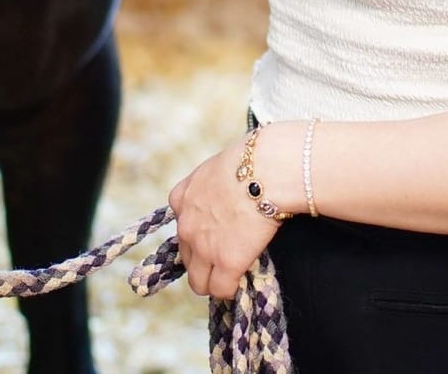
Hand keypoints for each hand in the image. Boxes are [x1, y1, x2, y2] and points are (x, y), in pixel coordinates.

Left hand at [169, 134, 285, 297]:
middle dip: (205, 259)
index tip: (217, 234)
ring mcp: (204, 247)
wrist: (266, 169)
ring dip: (214, 280)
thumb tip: (229, 192)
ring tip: (233, 275)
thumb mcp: (219, 166)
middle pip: (187, 258)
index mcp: (181, 198)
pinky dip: (231, 288)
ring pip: (199, 282)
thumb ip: (214, 185)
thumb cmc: (253, 159)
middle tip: (228, 254)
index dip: (200, 235)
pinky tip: (243, 279)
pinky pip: (222, 289)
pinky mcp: (227, 262)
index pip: (182, 229)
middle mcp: (186, 226)